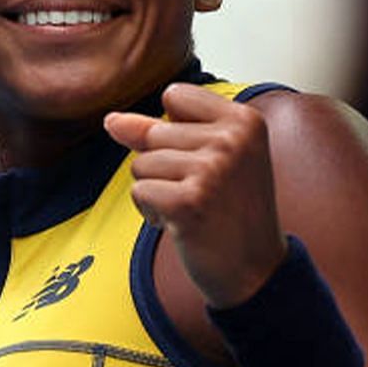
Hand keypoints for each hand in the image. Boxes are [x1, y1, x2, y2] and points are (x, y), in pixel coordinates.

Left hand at [104, 82, 287, 308]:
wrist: (256, 270)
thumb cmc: (233, 212)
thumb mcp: (210, 160)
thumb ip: (160, 131)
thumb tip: (112, 120)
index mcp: (246, 120)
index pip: (175, 96)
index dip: (177, 130)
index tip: (208, 160)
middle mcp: (233, 140)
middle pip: (154, 132)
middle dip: (165, 166)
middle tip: (204, 193)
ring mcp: (213, 171)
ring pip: (142, 164)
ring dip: (157, 191)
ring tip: (194, 209)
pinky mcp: (189, 202)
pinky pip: (139, 192)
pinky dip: (152, 213)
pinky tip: (182, 224)